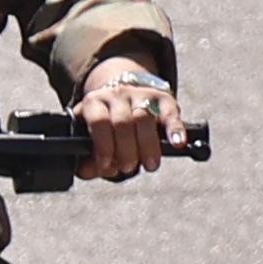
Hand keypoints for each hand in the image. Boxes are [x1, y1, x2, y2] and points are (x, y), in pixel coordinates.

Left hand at [73, 64, 174, 180]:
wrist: (123, 93)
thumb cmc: (105, 125)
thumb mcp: (90, 136)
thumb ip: (87, 156)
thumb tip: (85, 171)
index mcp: (94, 103)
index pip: (99, 121)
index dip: (103, 146)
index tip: (108, 166)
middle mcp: (117, 94)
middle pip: (123, 122)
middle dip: (126, 151)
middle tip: (128, 168)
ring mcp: (141, 94)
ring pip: (145, 117)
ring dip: (148, 145)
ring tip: (150, 165)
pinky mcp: (163, 98)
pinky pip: (170, 113)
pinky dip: (175, 129)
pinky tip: (177, 143)